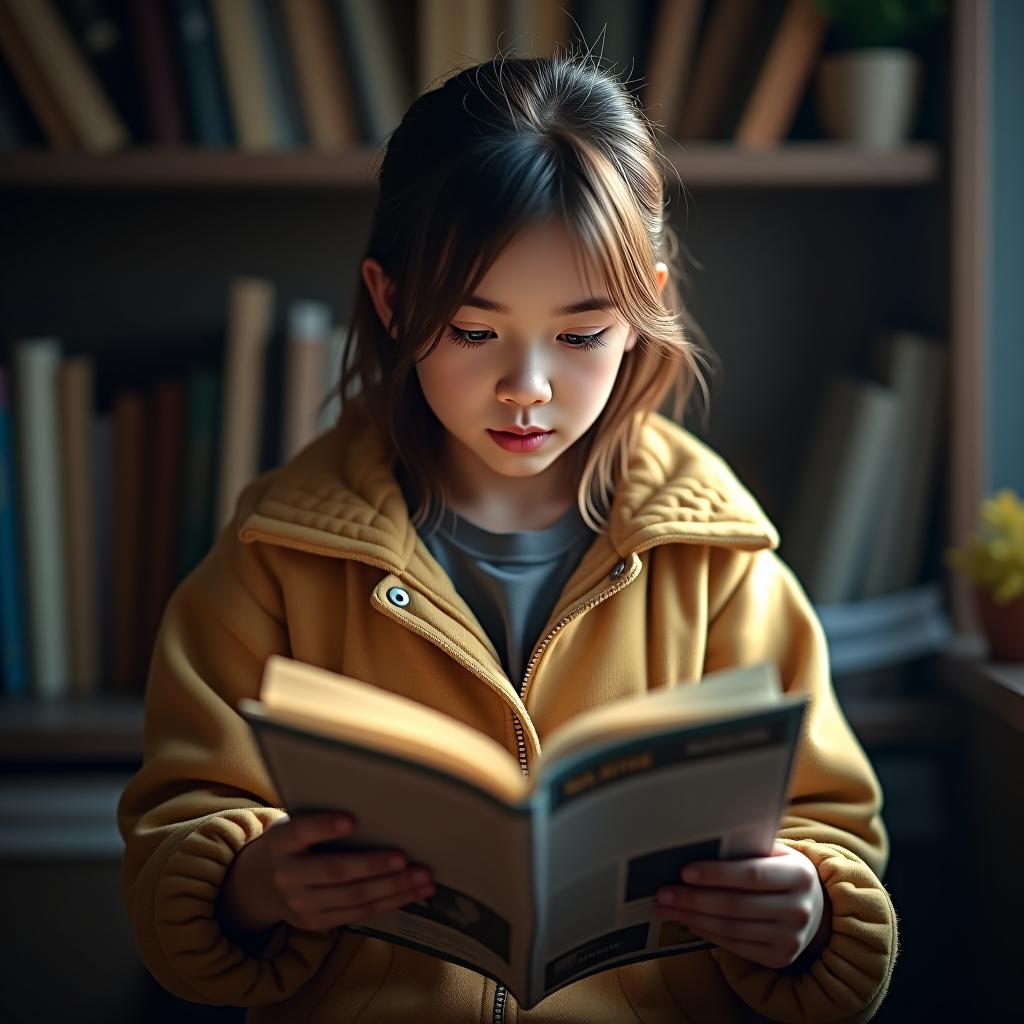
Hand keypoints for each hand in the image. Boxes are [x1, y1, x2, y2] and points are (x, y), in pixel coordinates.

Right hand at [218, 811, 435, 935]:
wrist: (259, 884)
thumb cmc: (292, 843)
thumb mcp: (293, 826)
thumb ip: (320, 820)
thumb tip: (377, 804)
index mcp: (280, 843)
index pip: (301, 832)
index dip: (324, 827)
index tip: (351, 820)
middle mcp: (287, 876)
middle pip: (334, 871)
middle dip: (373, 865)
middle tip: (405, 858)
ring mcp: (302, 904)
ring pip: (354, 897)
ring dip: (394, 887)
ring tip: (424, 877)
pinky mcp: (317, 922)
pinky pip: (359, 913)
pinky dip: (390, 902)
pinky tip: (414, 893)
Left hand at [656, 841, 829, 969]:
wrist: (815, 909)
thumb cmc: (781, 871)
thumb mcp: (774, 854)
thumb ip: (746, 850)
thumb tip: (698, 843)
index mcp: (799, 875)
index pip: (752, 875)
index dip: (716, 874)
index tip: (685, 872)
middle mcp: (799, 909)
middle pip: (736, 905)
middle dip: (694, 899)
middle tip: (664, 893)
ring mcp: (790, 938)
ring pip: (731, 928)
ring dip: (693, 918)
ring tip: (667, 907)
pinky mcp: (779, 958)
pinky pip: (735, 946)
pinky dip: (707, 933)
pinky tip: (688, 921)